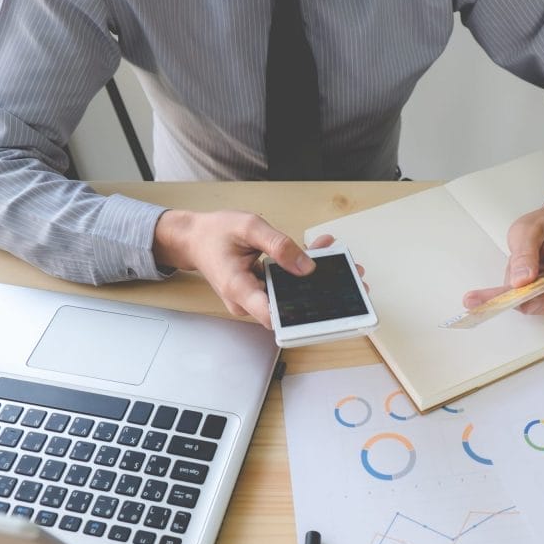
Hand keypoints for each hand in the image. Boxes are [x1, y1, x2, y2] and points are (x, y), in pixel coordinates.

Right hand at [154, 209, 329, 327]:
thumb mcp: (248, 227)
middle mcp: (246, 301)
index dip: (301, 316)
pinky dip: (300, 272)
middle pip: (288, 307)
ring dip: (313, 279)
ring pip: (289, 297)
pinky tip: (318, 252)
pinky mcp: (260, 293)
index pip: (272, 315)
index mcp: (238, 288)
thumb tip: (307, 266)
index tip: (327, 307)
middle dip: (319, 292)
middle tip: (350, 276)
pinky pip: (284, 288)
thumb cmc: (214, 233)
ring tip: (339, 259)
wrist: (194, 239)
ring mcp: (253, 300)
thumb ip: (278, 245)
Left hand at [462, 200, 543, 315]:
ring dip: (518, 292)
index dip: (534, 293)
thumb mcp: (527, 229)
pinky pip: (536, 306)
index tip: (508, 297)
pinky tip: (519, 277)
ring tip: (515, 266)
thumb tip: (521, 282)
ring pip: (538, 305)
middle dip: (517, 291)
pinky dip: (521, 296)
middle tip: (488, 286)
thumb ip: (524, 253)